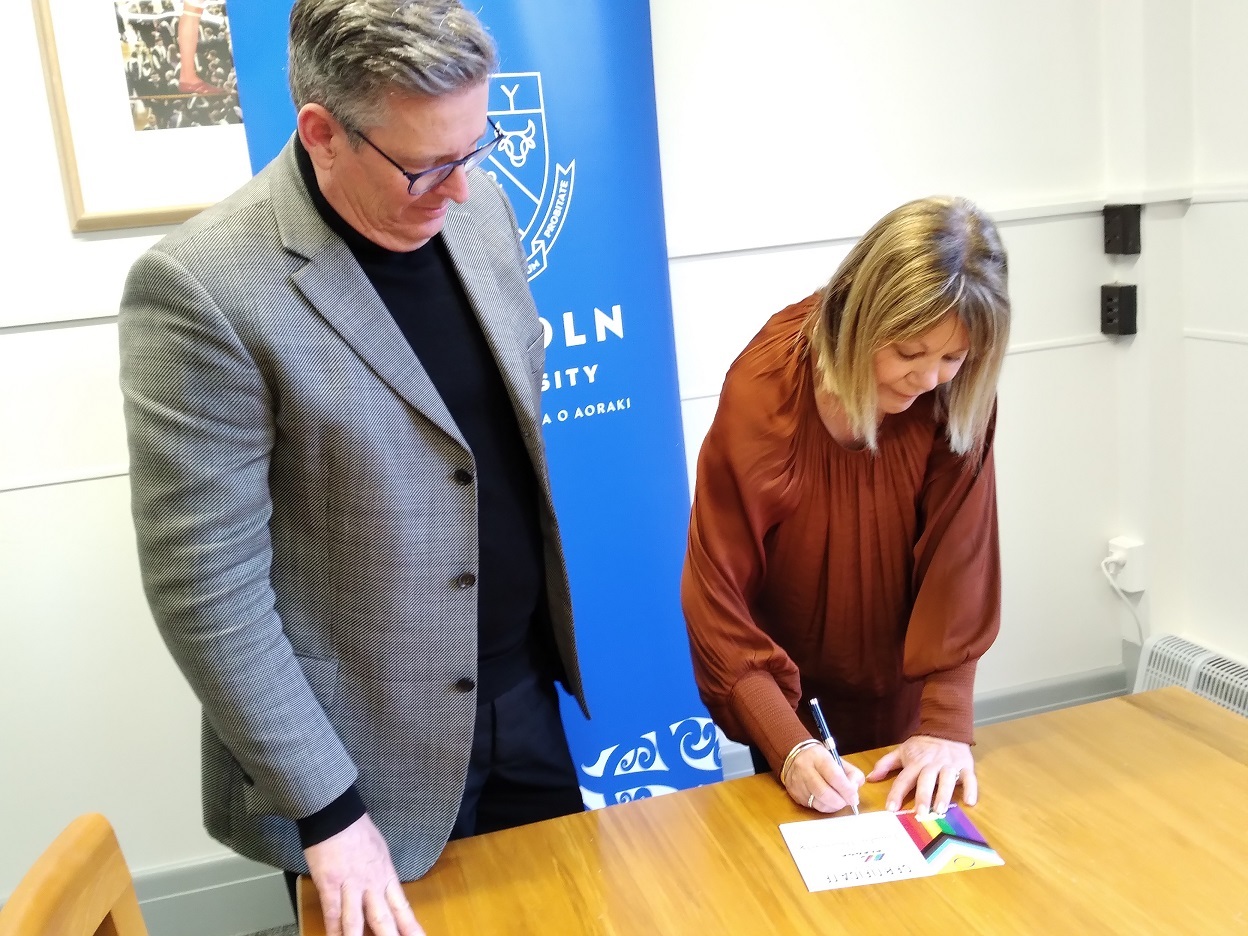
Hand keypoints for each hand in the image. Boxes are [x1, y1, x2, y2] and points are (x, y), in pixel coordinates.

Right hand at [304, 813, 424, 935]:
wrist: (338, 815)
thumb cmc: (358, 830)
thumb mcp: (381, 851)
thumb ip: (383, 875)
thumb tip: (386, 892)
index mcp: (387, 876)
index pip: (402, 907)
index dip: (411, 927)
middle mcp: (372, 884)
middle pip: (383, 919)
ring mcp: (351, 886)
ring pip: (356, 921)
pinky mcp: (330, 884)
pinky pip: (332, 913)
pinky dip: (333, 931)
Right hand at [783, 744, 864, 812]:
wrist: (794, 757)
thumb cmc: (820, 759)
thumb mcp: (837, 759)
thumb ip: (851, 773)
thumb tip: (855, 791)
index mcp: (817, 757)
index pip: (834, 776)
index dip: (847, 789)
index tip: (854, 797)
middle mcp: (805, 770)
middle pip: (824, 792)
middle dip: (840, 801)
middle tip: (848, 802)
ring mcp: (798, 784)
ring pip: (819, 803)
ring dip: (834, 806)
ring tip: (839, 801)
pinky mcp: (796, 795)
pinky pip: (813, 807)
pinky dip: (825, 807)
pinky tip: (828, 802)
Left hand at [866, 735, 976, 816]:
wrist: (946, 729)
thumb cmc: (922, 746)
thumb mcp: (902, 751)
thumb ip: (885, 764)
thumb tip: (869, 778)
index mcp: (915, 763)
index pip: (904, 779)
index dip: (896, 793)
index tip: (890, 808)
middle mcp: (932, 765)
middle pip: (926, 781)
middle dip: (923, 796)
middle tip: (920, 812)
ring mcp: (949, 766)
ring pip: (947, 780)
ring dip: (944, 795)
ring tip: (941, 810)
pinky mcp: (965, 767)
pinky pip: (969, 778)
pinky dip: (971, 789)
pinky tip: (970, 802)